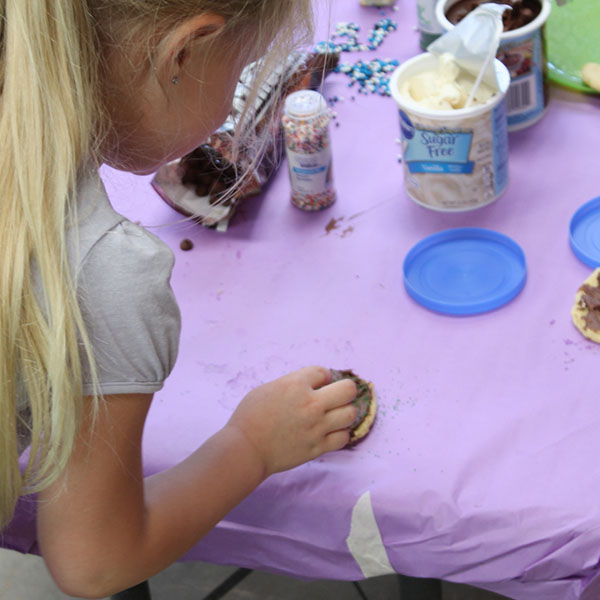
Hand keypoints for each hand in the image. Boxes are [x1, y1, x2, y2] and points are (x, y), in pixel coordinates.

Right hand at [225, 366, 356, 476]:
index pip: (324, 372)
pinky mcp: (317, 447)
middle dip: (343, 390)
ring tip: (333, 416)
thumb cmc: (250, 417)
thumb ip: (292, 383)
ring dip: (343, 412)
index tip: (318, 384)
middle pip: (348, 390)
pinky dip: (339, 434)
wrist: (245, 449)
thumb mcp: (268, 388)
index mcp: (296, 385)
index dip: (323, 377)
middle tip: (335, 397)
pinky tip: (329, 433)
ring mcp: (316, 427)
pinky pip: (343, 438)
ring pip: (350, 414)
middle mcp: (311, 404)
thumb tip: (309, 384)